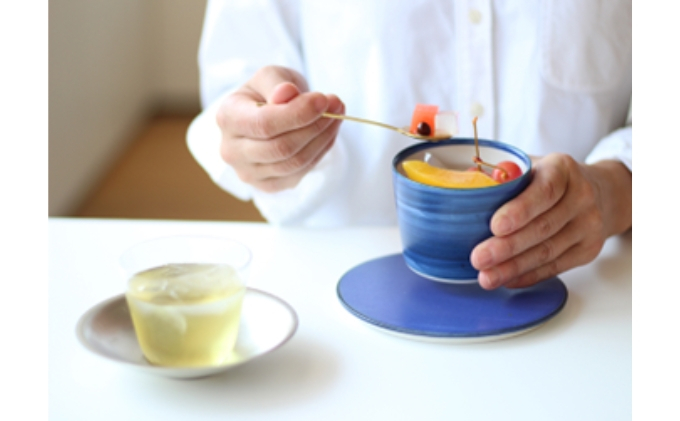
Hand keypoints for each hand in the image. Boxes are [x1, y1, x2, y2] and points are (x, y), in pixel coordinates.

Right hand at [216, 65, 344, 192]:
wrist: (265, 114)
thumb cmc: (267, 92)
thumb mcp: (271, 76)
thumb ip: (277, 83)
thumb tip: (287, 94)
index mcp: (227, 118)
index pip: (264, 124)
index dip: (297, 114)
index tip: (323, 99)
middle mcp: (232, 150)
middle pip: (281, 147)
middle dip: (315, 126)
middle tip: (336, 105)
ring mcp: (249, 172)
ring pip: (294, 163)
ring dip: (322, 139)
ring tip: (336, 116)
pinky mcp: (268, 185)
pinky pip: (300, 173)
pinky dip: (320, 152)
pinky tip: (327, 133)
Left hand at [470, 154, 631, 288]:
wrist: (597, 193)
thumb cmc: (548, 180)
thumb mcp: (529, 166)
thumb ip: (501, 175)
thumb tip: (464, 181)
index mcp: (562, 169)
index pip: (544, 191)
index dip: (520, 210)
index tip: (495, 226)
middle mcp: (582, 196)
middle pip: (543, 227)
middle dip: (507, 247)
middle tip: (479, 258)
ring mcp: (588, 224)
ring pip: (548, 251)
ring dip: (513, 267)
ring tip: (486, 276)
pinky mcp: (588, 249)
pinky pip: (556, 266)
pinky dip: (529, 275)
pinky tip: (507, 279)